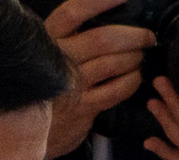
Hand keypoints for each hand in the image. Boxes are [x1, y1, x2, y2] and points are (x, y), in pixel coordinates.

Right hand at [41, 0, 155, 158]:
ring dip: (134, 58)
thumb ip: (71, 37)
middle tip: (147, 37)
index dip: (100, 2)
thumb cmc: (48, 85)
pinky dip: (132, 82)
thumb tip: (105, 19)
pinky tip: (136, 77)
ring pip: (113, 64)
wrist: (32, 127)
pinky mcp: (84, 107)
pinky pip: (117, 90)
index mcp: (49, 38)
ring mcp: (72, 83)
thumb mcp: (51, 54)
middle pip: (103, 39)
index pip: (75, 12)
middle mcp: (59, 58)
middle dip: (133, 36)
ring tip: (140, 57)